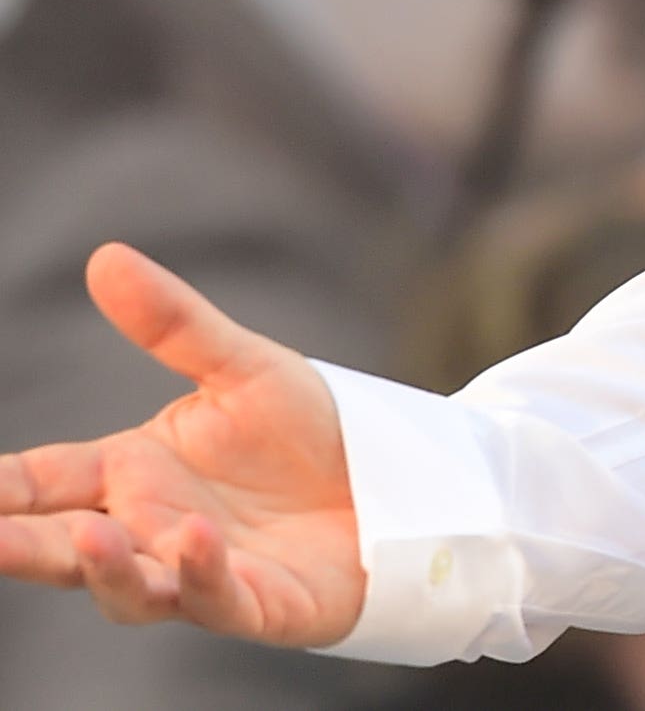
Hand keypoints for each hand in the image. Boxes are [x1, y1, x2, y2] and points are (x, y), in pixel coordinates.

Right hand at [0, 244, 362, 644]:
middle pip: (67, 547)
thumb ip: (173, 323)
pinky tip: (196, 541)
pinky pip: (217, 598)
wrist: (394, 481)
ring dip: (106, 569)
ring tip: (90, 536)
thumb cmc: (310, 432)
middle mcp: (151, 529)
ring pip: (130, 588)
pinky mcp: (257, 602)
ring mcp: (198, 573)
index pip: (44, 482)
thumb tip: (105, 256)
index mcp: (132, 473)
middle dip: (21, 546)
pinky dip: (200, 576)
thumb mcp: (244, 367)